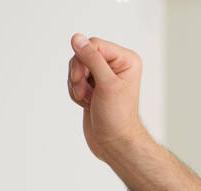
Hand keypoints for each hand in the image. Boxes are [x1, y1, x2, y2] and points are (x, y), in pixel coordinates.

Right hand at [66, 33, 145, 160]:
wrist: (114, 142)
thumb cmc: (117, 117)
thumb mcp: (106, 84)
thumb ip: (91, 58)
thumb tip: (77, 38)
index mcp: (126, 60)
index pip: (94, 44)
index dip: (84, 60)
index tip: (86, 79)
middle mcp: (116, 65)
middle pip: (82, 54)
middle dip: (79, 74)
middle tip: (87, 92)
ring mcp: (104, 76)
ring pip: (76, 67)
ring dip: (76, 85)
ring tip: (88, 100)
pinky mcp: (93, 86)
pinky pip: (74, 79)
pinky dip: (75, 92)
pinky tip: (86, 103)